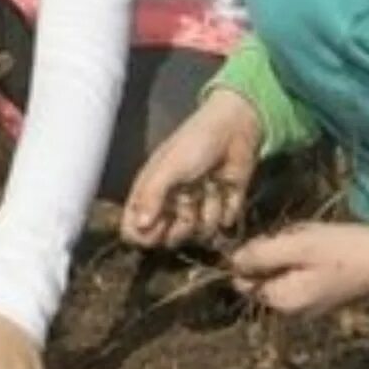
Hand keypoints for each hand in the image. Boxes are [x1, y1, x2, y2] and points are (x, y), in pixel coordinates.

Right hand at [123, 89, 262, 248]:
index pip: (134, 228)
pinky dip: (226, 208)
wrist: (234, 130)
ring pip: (199, 233)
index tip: (154, 230)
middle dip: (180, 227)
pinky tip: (227, 188)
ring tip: (210, 187)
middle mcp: (171, 205)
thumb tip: (139, 227)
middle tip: (186, 204)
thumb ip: (151, 197)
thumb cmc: (194, 144)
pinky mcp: (223, 207)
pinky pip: (223, 224)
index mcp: (151, 193)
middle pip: (168, 238)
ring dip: (207, 212)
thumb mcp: (168, 167)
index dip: (142, 235)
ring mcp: (198, 207)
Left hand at [228, 222, 368, 315]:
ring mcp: (309, 305)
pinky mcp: (323, 295)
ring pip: (283, 272)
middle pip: (264, 276)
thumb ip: (260, 256)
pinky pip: (301, 273)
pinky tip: (323, 248)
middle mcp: (293, 311)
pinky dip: (305, 258)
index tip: (274, 240)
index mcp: (282, 302)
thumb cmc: (341, 251)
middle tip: (298, 240)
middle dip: (274, 253)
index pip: (245, 281)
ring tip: (313, 242)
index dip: (251, 256)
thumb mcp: (296, 247)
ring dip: (290, 253)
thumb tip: (231, 262)